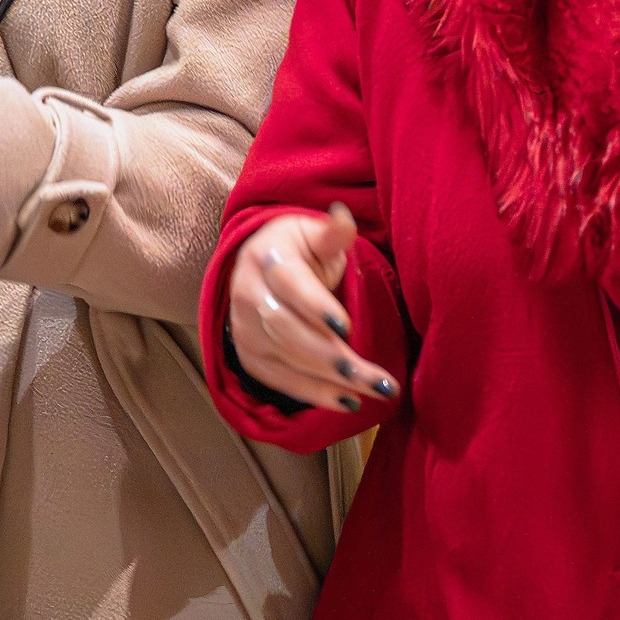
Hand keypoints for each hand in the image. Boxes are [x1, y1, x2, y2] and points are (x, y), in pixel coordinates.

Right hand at [225, 204, 398, 414]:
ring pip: (286, 360)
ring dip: (330, 381)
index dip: (316, 307)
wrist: (256, 265)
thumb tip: (343, 217)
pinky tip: (346, 402)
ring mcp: (244, 329)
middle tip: (375, 376)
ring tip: (373, 391)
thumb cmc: (298, 249)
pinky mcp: (248, 356)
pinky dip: (313, 395)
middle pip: (289, 331)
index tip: (346, 326)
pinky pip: (279, 381)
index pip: (290, 285)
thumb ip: (332, 234)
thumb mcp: (314, 234)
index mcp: (267, 257)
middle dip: (333, 358)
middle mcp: (248, 294)